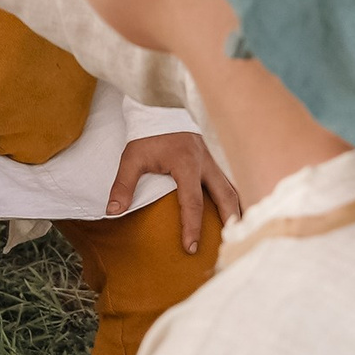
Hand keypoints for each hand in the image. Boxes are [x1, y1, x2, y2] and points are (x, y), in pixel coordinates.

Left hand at [103, 130, 241, 252]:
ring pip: (233, 187)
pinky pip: (231, 179)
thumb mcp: (132, 158)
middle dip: (229, 221)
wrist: (161, 107)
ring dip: (238, 209)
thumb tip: (113, 211)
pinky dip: (237, 196)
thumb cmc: (148, 134)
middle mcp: (205, 163)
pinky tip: (239, 209)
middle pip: (226, 196)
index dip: (192, 227)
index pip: (192, 202)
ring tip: (241, 230)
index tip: (191, 248)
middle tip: (230, 245)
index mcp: (186, 164)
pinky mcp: (215, 158)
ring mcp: (213, 160)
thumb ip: (123, 185)